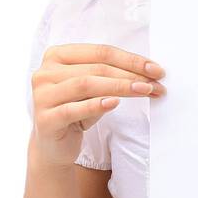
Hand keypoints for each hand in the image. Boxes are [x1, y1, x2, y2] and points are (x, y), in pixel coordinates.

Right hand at [30, 42, 165, 167]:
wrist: (54, 146)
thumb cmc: (77, 111)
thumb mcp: (93, 89)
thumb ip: (110, 75)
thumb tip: (149, 71)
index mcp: (57, 56)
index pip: (100, 52)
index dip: (130, 59)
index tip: (155, 69)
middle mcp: (45, 72)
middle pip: (96, 68)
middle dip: (130, 75)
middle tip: (155, 83)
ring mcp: (42, 95)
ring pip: (86, 84)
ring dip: (120, 87)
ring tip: (144, 91)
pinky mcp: (45, 119)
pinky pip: (73, 109)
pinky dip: (96, 105)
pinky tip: (114, 103)